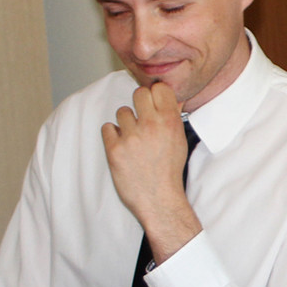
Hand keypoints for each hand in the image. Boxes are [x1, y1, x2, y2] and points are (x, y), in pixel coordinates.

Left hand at [102, 82, 202, 262]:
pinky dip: (113, 136)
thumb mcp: (179, 141)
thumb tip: (170, 100)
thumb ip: (172, 118)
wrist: (158, 198)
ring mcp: (131, 137)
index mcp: (170, 122)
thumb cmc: (169, 171)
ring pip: (122, 111)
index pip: (159, 88)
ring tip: (133, 138)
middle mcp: (150, 125)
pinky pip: (107, 128)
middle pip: (139, 93)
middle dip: (140, 104)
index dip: (155, 94)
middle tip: (142, 118)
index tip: (154, 102)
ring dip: (126, 123)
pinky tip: (123, 146)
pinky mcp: (114, 148)